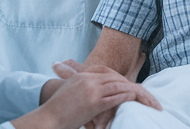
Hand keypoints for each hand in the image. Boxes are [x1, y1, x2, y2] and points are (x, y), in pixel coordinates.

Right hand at [41, 61, 159, 128]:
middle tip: (140, 91)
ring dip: (132, 91)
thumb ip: (80, 88)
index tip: (127, 83)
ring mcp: (91, 89)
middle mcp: (87, 79)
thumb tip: (91, 95)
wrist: (47, 118)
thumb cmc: (56, 110)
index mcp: (82, 76)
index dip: (118, 76)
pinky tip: (134, 99)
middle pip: (114, 77)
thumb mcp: (69, 93)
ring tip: (142, 97)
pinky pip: (114, 97)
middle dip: (129, 84)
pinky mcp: (93, 102)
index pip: (105, 70)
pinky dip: (126, 97)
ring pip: (117, 85)